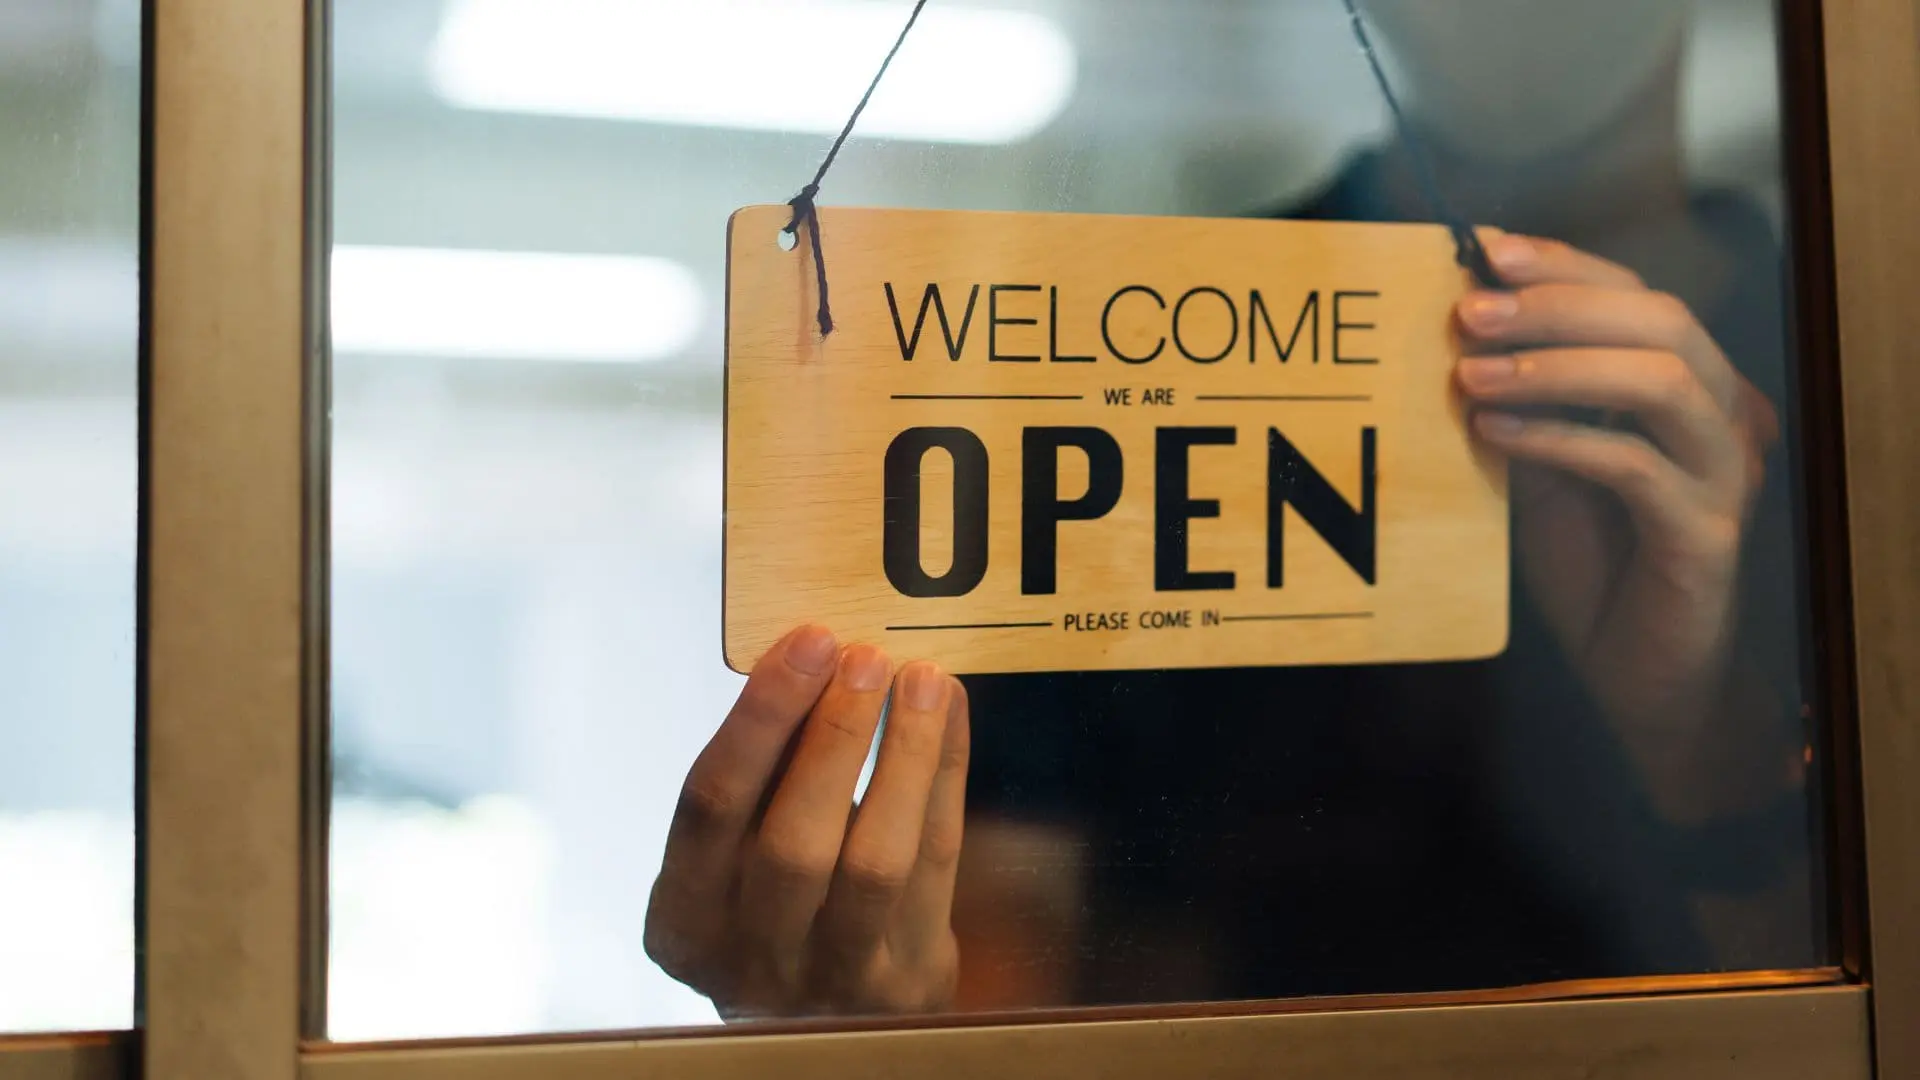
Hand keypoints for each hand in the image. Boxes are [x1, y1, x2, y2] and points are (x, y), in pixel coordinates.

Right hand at [645, 626, 969, 1018]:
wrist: (824, 1028)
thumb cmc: (771, 912)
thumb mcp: (731, 866)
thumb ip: (760, 784)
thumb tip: (813, 657)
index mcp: (684, 920)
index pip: (710, 807)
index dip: (761, 719)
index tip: (807, 642)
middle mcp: (750, 958)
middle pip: (792, 842)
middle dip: (833, 737)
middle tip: (865, 654)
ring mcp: (834, 979)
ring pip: (876, 861)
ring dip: (904, 757)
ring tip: (924, 680)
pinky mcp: (907, 980)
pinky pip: (936, 866)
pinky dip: (945, 779)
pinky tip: (949, 715)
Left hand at [1453, 232, 1779, 782]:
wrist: (1637, 675)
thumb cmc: (1594, 567)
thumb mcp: (1542, 472)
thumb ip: (1522, 406)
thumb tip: (1459, 335)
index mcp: (1689, 386)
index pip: (1636, 295)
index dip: (1564, 265)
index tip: (1484, 248)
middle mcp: (1723, 415)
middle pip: (1659, 319)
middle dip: (1557, 305)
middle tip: (1467, 312)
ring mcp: (1724, 472)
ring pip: (1660, 380)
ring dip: (1557, 366)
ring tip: (1473, 376)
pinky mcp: (1706, 532)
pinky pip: (1635, 466)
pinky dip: (1559, 440)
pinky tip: (1494, 436)